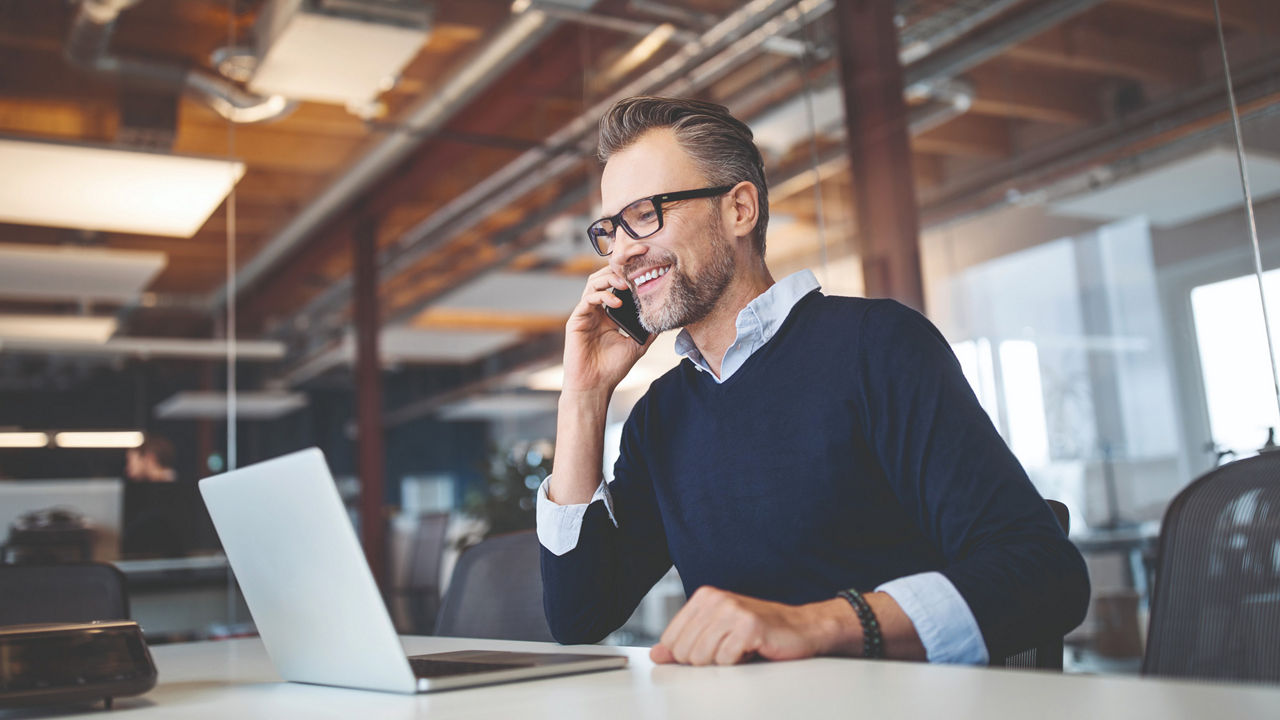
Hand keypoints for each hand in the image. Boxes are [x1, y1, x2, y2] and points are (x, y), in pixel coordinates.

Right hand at [562, 266, 650, 394]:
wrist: (595, 386)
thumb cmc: (612, 369)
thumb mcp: (637, 345)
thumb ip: (648, 330)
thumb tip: (665, 318)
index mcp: (608, 314)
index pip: (616, 286)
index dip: (627, 275)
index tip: (643, 270)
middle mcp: (596, 311)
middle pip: (603, 278)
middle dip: (618, 270)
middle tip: (634, 269)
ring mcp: (585, 314)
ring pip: (593, 284)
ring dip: (609, 279)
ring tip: (625, 284)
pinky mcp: (576, 320)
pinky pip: (586, 300)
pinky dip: (602, 296)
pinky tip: (616, 303)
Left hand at [649, 587, 838, 665]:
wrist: (801, 628)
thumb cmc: (759, 631)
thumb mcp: (716, 634)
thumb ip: (684, 642)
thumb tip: (657, 654)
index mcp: (704, 597)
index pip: (670, 639)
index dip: (686, 654)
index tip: (709, 650)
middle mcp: (715, 599)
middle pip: (683, 651)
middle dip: (705, 660)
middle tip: (727, 650)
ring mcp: (732, 610)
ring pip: (701, 657)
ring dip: (721, 662)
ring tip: (739, 650)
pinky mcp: (748, 626)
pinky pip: (724, 660)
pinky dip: (738, 663)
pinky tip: (751, 650)